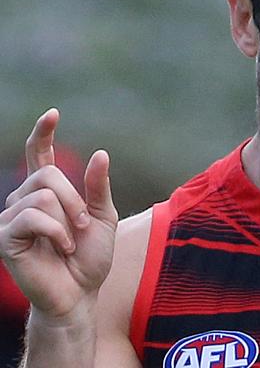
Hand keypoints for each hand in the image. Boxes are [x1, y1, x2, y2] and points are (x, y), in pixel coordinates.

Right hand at [0, 109, 118, 318]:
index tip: (53, 114)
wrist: (80, 292)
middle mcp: (23, 200)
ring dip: (67, 219)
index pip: (38, 155)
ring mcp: (11, 218)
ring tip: (69, 241)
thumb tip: (100, 153)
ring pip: (42, 195)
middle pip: (47, 174)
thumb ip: (97, 187)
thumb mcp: (102, 217)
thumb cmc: (89, 257)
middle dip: (74, 199)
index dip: (42, 133)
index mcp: (46, 192)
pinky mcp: (5, 238)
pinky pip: (33, 217)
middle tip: (81, 226)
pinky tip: (60, 248)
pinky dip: (56, 232)